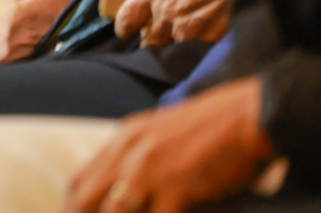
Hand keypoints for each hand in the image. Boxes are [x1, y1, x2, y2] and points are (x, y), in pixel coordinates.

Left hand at [65, 78, 272, 212]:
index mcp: (122, 141)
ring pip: (114, 212)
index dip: (74, 209)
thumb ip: (137, 159)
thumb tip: (124, 190)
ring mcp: (148, 171)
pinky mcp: (176, 187)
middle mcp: (127, 154)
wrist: (246, 117)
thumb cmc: (211, 131)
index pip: (80, 182)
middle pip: (85, 199)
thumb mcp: (159, 136)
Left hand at [115, 0, 255, 46]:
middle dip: (153, 37)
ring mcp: (188, 26)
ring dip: (174, 45)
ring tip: (178, 42)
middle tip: (158, 34)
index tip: (126, 30)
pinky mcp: (212, 35)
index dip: (125, 26)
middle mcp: (166, 10)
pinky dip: (198, 49)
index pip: (127, 18)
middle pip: (150, 38)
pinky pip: (198, 49)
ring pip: (173, 47)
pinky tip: (201, 46)